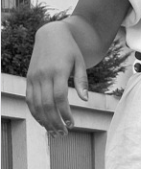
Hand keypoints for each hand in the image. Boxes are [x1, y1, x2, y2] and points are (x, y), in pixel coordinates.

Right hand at [26, 21, 88, 135]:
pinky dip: (35, 112)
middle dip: (54, 121)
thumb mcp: (80, 61)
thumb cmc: (70, 48)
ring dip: (43, 120)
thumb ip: (82, 80)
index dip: (64, 113)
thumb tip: (84, 100)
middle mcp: (43, 75)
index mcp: (58, 71)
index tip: (72, 124)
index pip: (60, 97)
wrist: (51, 34)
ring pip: (35, 104)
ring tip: (53, 131)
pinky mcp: (29, 79)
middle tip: (63, 134)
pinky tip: (43, 121)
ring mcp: (34, 77)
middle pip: (46, 104)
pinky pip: (29, 99)